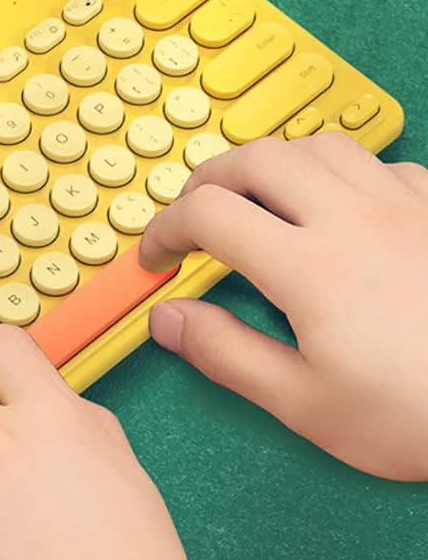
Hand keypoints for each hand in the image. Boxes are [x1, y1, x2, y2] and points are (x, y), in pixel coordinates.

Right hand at [140, 132, 427, 480]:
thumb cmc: (416, 415)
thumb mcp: (308, 405)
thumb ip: (228, 355)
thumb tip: (167, 318)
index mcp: (309, 267)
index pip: (208, 215)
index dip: (165, 229)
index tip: (158, 258)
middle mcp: (350, 218)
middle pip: (254, 159)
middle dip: (208, 182)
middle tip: (195, 218)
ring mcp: (401, 205)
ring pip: (314, 145)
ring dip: (271, 164)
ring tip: (259, 199)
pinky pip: (378, 162)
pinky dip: (339, 172)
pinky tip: (340, 207)